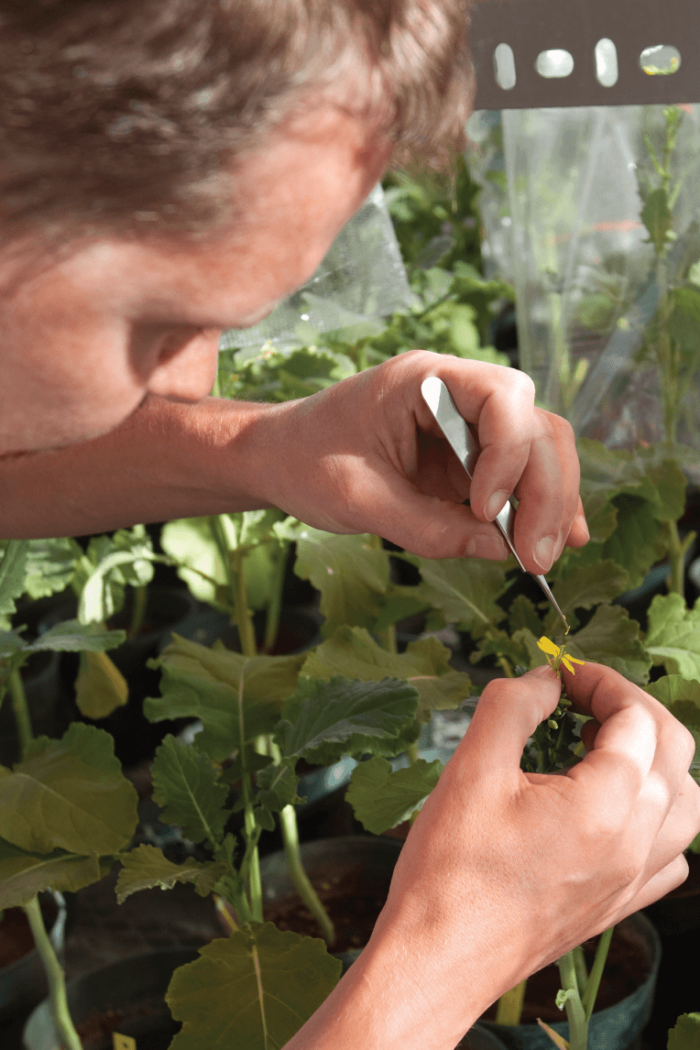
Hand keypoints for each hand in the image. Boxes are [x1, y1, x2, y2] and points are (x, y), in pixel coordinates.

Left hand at [264, 349, 587, 571]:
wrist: (277, 458)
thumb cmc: (305, 463)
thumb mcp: (359, 500)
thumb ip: (429, 527)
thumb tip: (501, 551)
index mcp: (424, 379)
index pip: (503, 397)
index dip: (509, 456)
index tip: (484, 510)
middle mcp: (457, 392)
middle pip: (534, 427)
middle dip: (544, 492)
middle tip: (537, 555)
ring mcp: (468, 424)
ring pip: (540, 449)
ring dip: (552, 502)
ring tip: (546, 555)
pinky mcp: (469, 457)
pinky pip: (520, 475)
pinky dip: (540, 506)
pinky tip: (560, 538)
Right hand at [366, 662, 699, 1036]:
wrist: (439, 959)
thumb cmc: (450, 870)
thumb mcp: (470, 769)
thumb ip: (512, 707)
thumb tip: (545, 678)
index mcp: (604, 806)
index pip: (636, 718)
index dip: (600, 681)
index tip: (561, 674)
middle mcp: (634, 844)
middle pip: (674, 751)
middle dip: (632, 708)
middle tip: (580, 697)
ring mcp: (631, 880)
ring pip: (685, 804)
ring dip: (654, 760)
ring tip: (599, 747)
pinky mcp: (617, 906)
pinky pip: (669, 854)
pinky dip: (655, 816)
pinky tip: (611, 809)